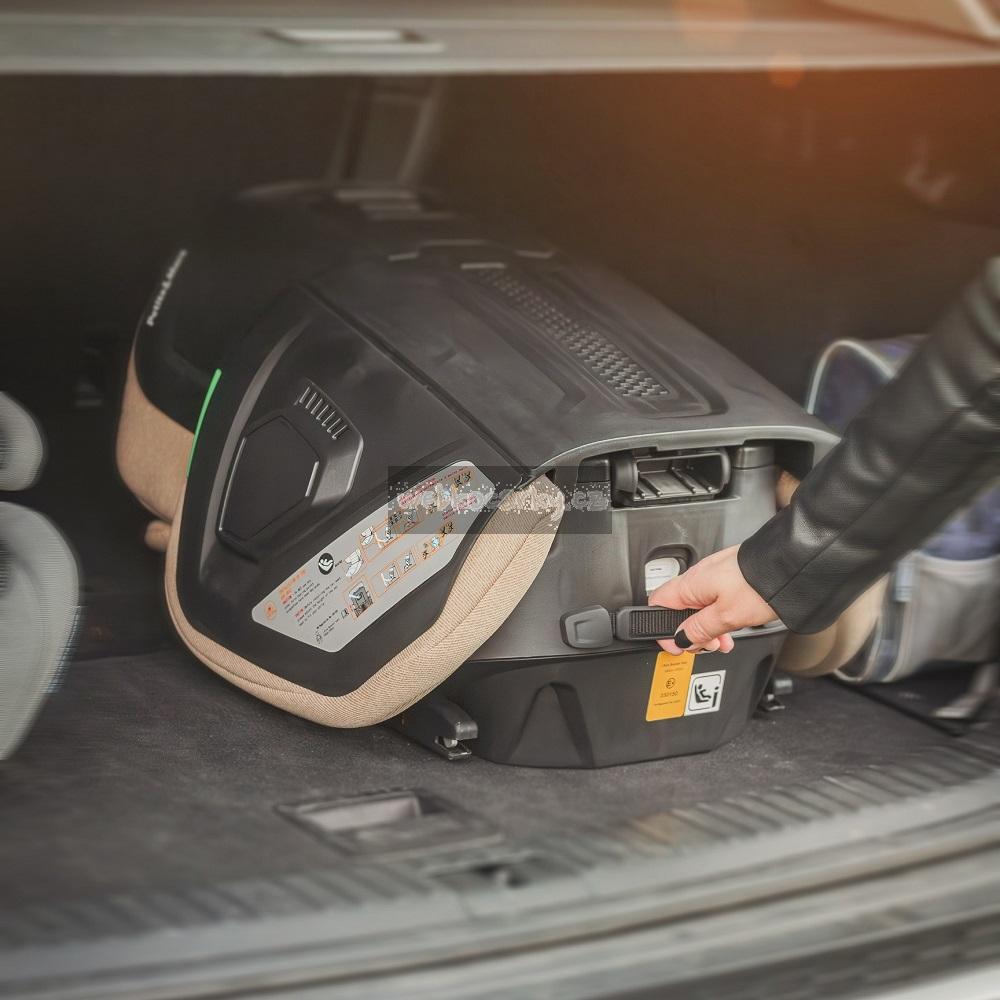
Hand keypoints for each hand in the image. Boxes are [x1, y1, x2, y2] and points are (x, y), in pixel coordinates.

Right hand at [648, 545, 777, 654]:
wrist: (791, 565)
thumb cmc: (761, 584)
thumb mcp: (727, 616)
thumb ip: (699, 629)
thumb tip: (681, 639)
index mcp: (690, 584)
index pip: (658, 605)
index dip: (663, 630)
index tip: (678, 646)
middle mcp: (699, 576)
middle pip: (679, 609)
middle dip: (690, 632)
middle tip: (707, 645)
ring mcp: (714, 575)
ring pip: (698, 606)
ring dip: (707, 628)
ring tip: (724, 641)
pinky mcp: (729, 576)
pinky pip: (714, 600)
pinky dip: (719, 616)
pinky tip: (732, 626)